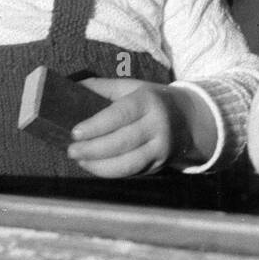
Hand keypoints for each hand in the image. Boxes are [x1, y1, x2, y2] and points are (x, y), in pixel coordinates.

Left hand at [67, 79, 216, 176]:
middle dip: (93, 149)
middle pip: (122, 142)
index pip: (120, 115)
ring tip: (80, 161)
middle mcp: (158, 125)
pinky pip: (132, 172)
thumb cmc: (152, 100)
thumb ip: (102, 87)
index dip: (96, 126)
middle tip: (71, 150)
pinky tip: (95, 167)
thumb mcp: (132, 87)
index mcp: (148, 101)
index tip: (74, 133)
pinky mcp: (160, 165)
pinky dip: (111, 172)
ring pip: (128, 163)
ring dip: (100, 166)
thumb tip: (70, 87)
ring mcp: (161, 148)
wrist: (189, 119)